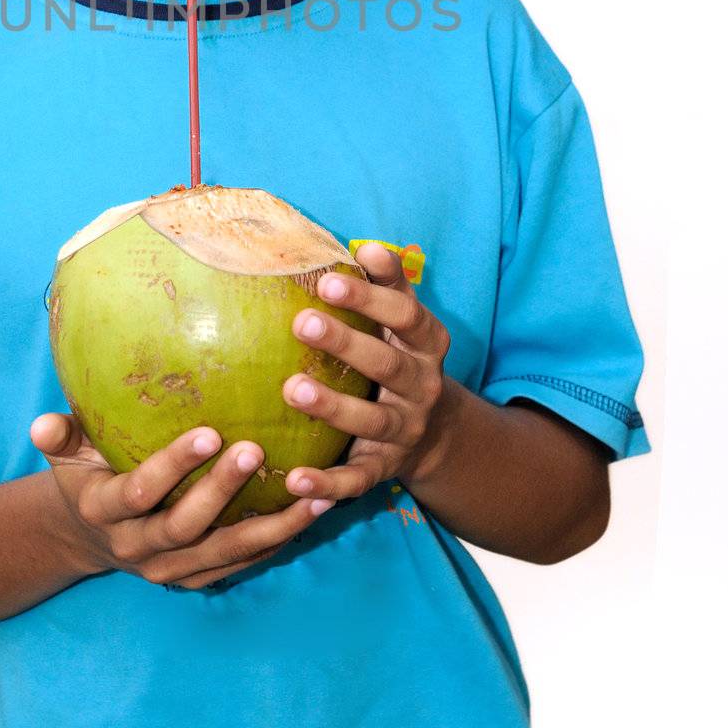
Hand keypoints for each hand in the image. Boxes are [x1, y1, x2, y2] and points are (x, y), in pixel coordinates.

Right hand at [30, 413, 334, 590]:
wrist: (89, 537)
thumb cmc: (85, 473)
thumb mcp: (67, 454)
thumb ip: (60, 436)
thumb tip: (39, 424)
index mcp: (105, 511)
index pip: (139, 493)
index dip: (172, 466)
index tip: (208, 430)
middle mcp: (138, 548)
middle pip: (185, 526)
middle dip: (222, 491)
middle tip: (257, 449)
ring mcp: (171, 568)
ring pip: (225, 552)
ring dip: (272, 526)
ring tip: (315, 494)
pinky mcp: (197, 578)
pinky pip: (242, 563)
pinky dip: (278, 541)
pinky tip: (315, 511)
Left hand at [280, 241, 453, 502]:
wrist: (435, 432)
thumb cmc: (400, 355)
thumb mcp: (404, 321)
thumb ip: (387, 285)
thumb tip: (366, 244)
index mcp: (426, 344)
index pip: (405, 315)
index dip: (370, 296)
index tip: (328, 277)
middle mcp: (422, 387)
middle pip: (387, 365)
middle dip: (346, 343)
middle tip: (302, 321)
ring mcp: (405, 430)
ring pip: (371, 420)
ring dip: (332, 406)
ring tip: (292, 389)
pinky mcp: (383, 468)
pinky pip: (356, 478)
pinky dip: (327, 483)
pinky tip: (294, 478)